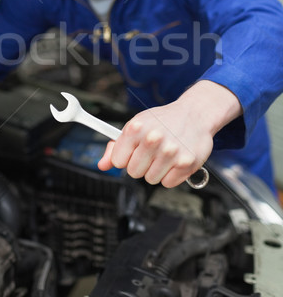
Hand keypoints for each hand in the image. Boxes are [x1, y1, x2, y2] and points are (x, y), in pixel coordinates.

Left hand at [98, 80, 241, 187]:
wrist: (195, 114)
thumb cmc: (163, 121)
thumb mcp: (136, 126)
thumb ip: (116, 147)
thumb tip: (102, 165)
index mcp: (135, 128)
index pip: (118, 161)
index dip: (125, 158)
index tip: (133, 151)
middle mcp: (153, 139)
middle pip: (134, 172)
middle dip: (141, 165)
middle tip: (152, 152)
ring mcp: (170, 152)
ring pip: (151, 179)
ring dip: (157, 170)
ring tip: (165, 155)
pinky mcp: (186, 163)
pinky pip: (168, 183)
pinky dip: (172, 175)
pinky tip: (175, 160)